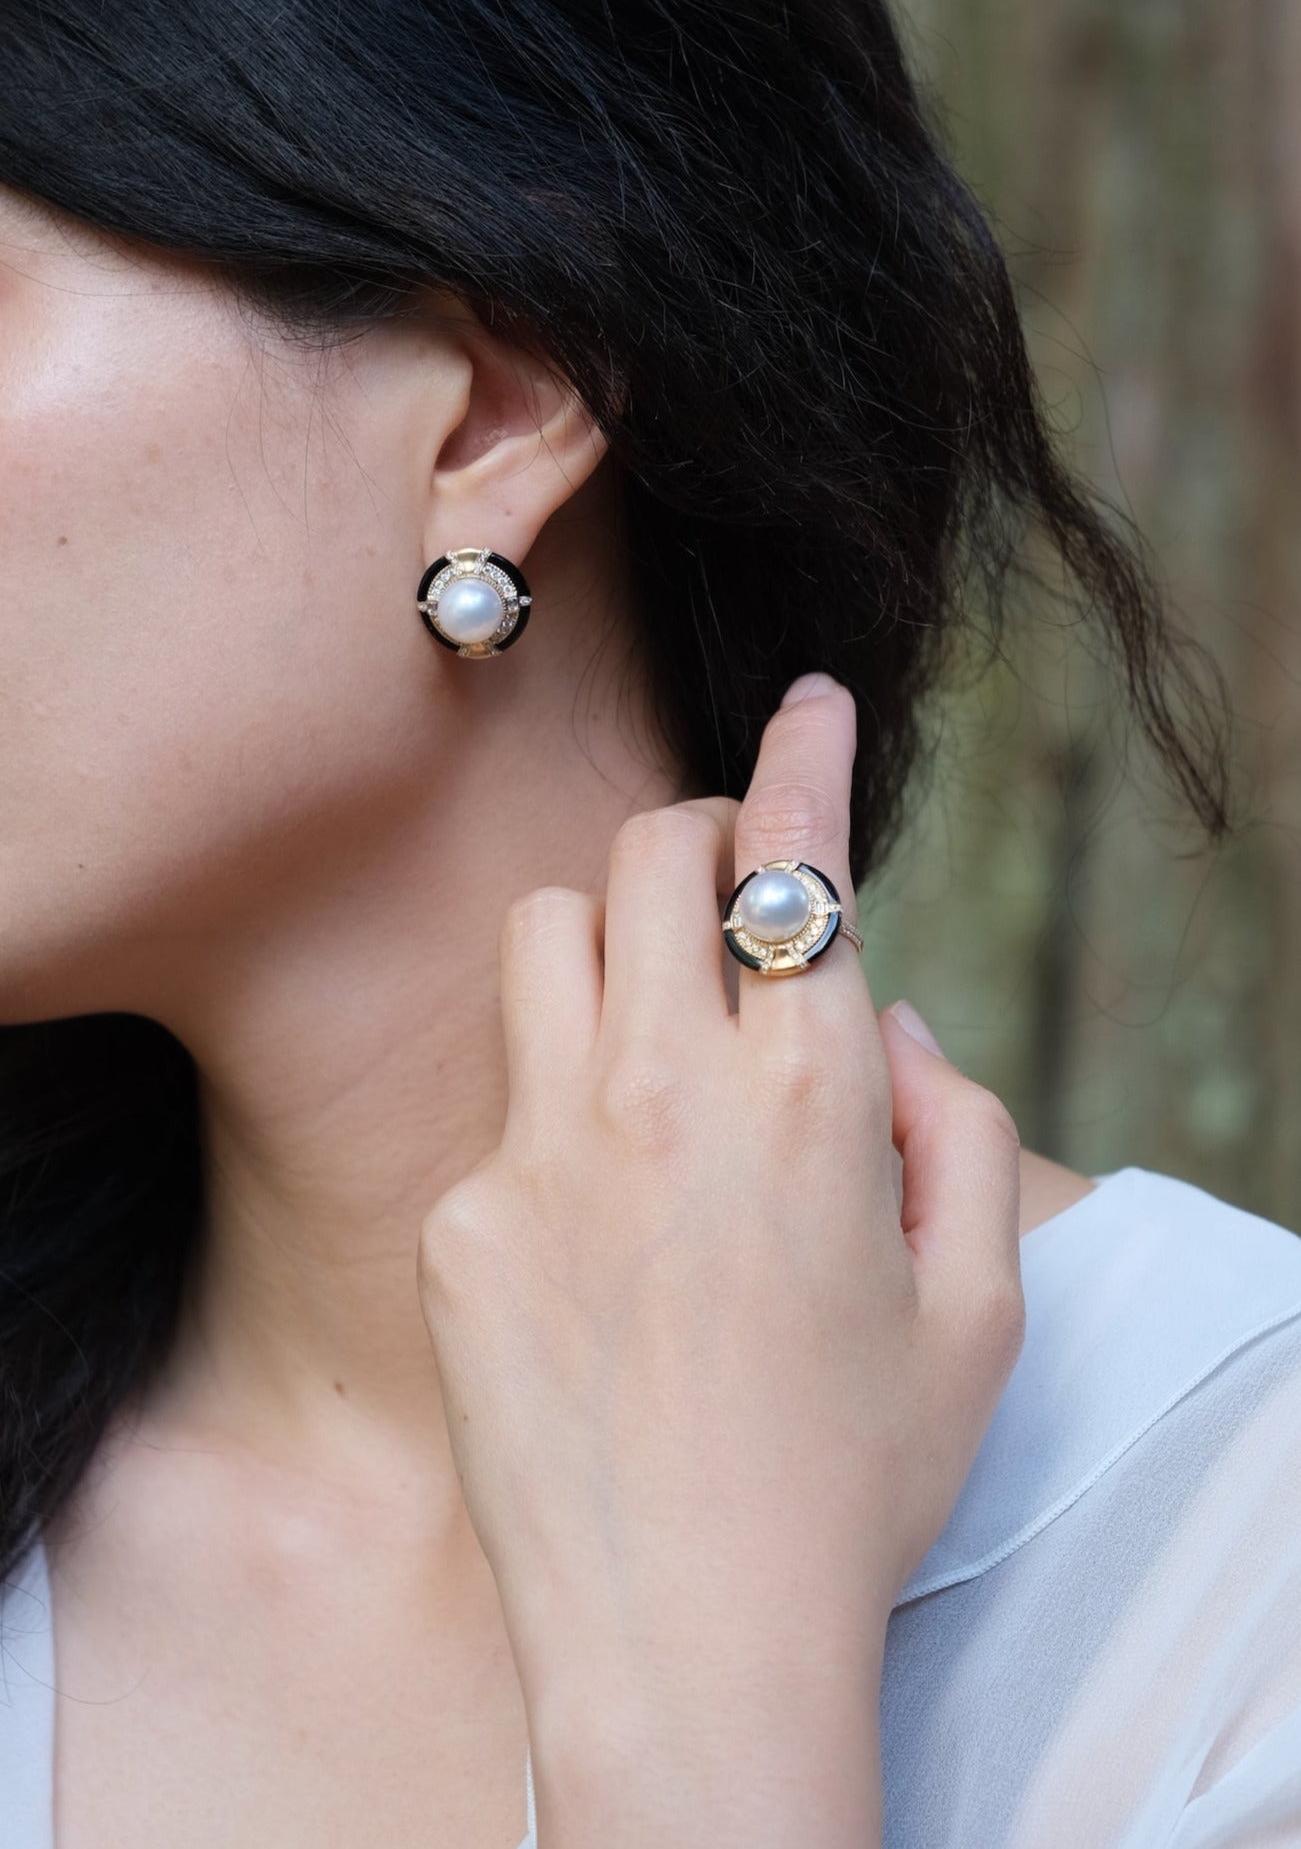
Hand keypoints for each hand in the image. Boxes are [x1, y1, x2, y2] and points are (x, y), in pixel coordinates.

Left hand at [416, 672, 1025, 1835]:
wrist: (690, 1642)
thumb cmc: (855, 1482)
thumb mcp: (980, 1309)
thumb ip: (957, 1129)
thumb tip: (892, 1025)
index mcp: (814, 1106)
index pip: (801, 869)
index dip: (808, 759)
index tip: (809, 701)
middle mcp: (668, 1097)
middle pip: (655, 854)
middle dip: (702, 833)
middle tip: (733, 887)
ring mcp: (545, 1151)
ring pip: (549, 932)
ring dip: (612, 935)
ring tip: (652, 1020)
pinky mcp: (462, 1219)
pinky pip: (501, 1096)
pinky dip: (558, 1104)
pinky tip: (594, 1217)